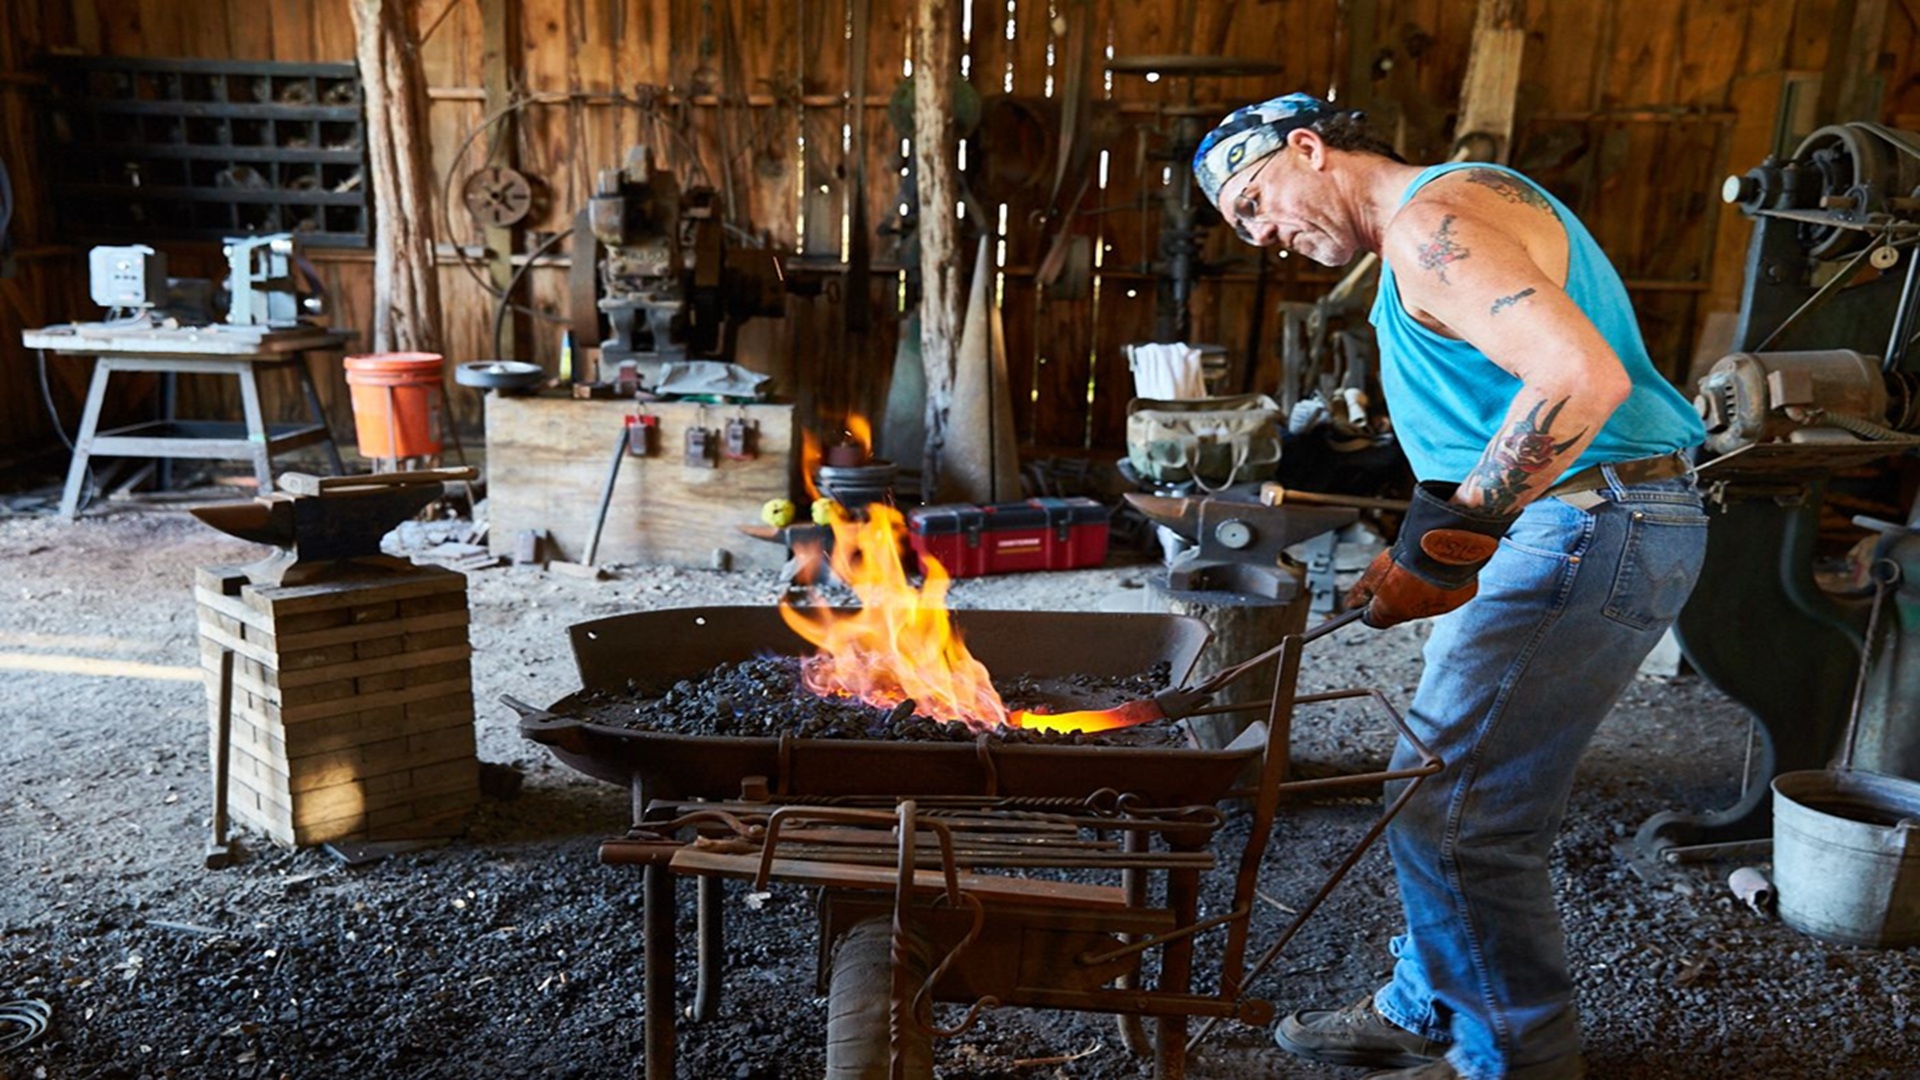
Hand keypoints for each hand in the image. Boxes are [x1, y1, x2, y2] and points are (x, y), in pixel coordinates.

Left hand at [1346, 482, 1517, 628]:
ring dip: (1422, 589)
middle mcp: (1415, 613)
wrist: (1446, 541)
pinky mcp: (1460, 597)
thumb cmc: (1411, 554)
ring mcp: (1439, 606)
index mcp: (1391, 610)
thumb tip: (1349, 604)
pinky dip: (1443, 583)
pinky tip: (1440, 568)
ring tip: (1422, 567)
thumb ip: (1361, 590)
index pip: (1375, 620)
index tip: (1369, 599)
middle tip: (1399, 575)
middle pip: (1400, 610)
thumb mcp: (1375, 570)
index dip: (1371, 609)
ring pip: (1425, 601)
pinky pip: (1448, 593)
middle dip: (1397, 596)